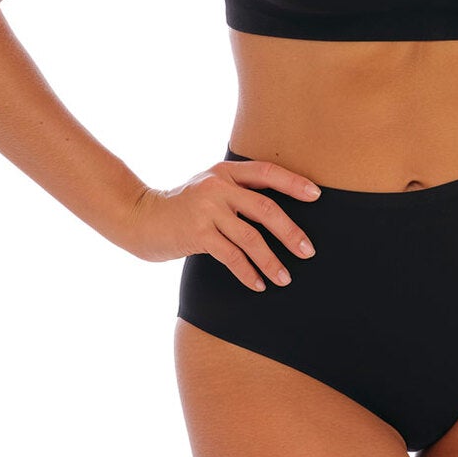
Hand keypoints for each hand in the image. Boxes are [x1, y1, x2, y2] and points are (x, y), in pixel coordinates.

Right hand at [123, 158, 321, 287]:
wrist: (140, 219)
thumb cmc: (181, 207)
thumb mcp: (208, 188)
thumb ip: (236, 192)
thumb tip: (279, 212)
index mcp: (225, 172)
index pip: (267, 172)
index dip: (293, 183)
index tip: (317, 196)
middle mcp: (218, 186)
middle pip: (266, 208)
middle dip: (291, 232)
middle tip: (308, 251)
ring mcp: (206, 209)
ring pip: (251, 238)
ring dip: (271, 261)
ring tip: (285, 278)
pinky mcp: (197, 233)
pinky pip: (231, 256)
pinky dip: (248, 272)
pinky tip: (258, 284)